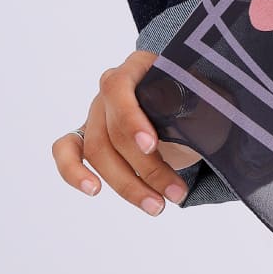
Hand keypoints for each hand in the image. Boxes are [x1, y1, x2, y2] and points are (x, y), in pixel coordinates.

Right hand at [52, 49, 202, 214]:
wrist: (193, 106)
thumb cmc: (198, 98)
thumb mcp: (205, 96)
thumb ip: (196, 104)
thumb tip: (188, 119)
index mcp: (138, 67)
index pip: (119, 88)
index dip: (131, 119)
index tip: (151, 146)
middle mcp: (112, 87)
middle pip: (112, 130)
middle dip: (145, 168)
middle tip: (176, 194)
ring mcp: (97, 111)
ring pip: (96, 151)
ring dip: (126, 184)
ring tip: (157, 206)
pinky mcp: (86, 134)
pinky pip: (67, 150)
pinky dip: (73, 171)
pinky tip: (93, 190)